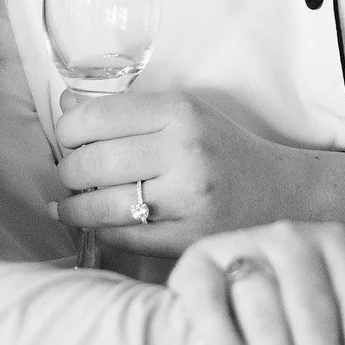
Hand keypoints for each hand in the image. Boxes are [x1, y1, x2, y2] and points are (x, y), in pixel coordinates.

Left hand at [51, 89, 293, 255]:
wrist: (280, 193)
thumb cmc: (222, 148)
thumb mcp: (181, 114)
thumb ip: (125, 110)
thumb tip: (65, 105)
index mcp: (181, 112)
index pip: (97, 117)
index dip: (68, 129)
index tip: (68, 138)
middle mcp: (185, 153)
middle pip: (92, 162)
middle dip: (69, 170)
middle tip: (71, 173)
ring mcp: (188, 200)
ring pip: (101, 205)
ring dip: (74, 207)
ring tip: (70, 203)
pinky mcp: (188, 239)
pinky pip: (121, 237)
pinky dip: (99, 230)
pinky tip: (96, 222)